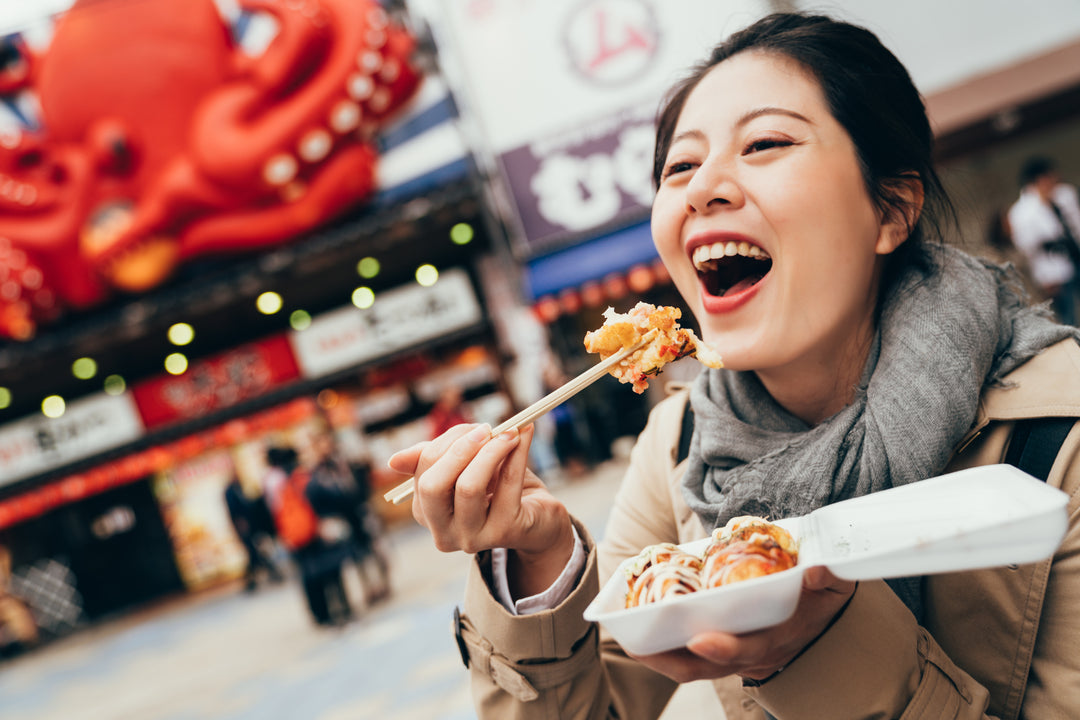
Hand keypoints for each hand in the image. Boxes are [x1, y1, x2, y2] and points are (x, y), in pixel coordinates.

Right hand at [388, 423, 574, 594]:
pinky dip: (517, 453)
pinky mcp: (504, 533)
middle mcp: (443, 532)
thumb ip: (440, 457)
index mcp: (427, 512)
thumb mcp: (465, 468)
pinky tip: (524, 435)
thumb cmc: (498, 487)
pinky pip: (507, 485)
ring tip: (511, 432)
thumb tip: (394, 461)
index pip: (422, 471)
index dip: (447, 443)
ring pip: (469, 487)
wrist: (539, 518)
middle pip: (433, 486)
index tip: (473, 428)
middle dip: (459, 449)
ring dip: (490, 450)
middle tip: (485, 428)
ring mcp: (472, 537)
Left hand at [629, 567, 855, 682]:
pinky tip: (636, 623)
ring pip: (689, 664)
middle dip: (668, 660)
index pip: (748, 651)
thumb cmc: (821, 598)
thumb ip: (828, 577)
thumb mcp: (833, 587)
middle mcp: (749, 655)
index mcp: (776, 640)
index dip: (724, 650)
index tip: (700, 639)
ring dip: (656, 655)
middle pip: (704, 667)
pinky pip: (686, 652)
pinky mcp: (718, 646)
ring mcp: (731, 655)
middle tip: (635, 646)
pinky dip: (661, 643)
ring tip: (625, 636)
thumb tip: (817, 569)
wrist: (819, 615)